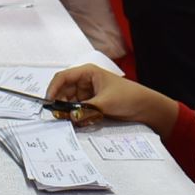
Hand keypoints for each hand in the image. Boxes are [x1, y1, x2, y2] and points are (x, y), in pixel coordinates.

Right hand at [47, 64, 176, 134]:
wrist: (145, 107)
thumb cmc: (128, 97)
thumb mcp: (105, 103)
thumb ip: (85, 110)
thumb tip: (69, 117)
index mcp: (87, 72)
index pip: (62, 77)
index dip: (53, 89)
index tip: (49, 102)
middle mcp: (85, 81)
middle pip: (64, 91)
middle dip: (60, 103)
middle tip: (57, 116)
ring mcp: (88, 93)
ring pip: (70, 102)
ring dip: (67, 111)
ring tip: (69, 120)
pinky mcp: (92, 104)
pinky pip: (77, 109)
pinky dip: (75, 115)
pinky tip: (77, 121)